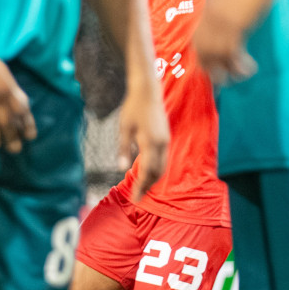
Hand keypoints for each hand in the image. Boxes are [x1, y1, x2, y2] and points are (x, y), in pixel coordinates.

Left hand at [118, 81, 169, 199]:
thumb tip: (122, 168)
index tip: (135, 198)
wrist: (147, 91)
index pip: (147, 171)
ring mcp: (165, 141)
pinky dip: (157, 169)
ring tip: (142, 188)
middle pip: (157, 172)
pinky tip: (148, 172)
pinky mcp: (166, 137)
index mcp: (150, 143)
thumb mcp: (124, 129)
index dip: (141, 186)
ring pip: (163, 166)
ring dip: (153, 179)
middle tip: (138, 197)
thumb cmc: (132, 108)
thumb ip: (124, 149)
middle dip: (148, 186)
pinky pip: (163, 159)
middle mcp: (161, 144)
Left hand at [194, 0, 273, 82]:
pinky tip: (248, 69)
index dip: (202, 54)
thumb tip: (228, 13)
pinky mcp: (236, 24)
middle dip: (210, 66)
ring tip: (237, 78)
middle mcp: (210, 17)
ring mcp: (221, 21)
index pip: (198, 37)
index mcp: (208, 9)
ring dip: (227, 69)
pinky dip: (239, 63)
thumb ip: (225, 5)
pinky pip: (232, 51)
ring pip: (216, 53)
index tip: (208, 66)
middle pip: (202, 48)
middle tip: (222, 80)